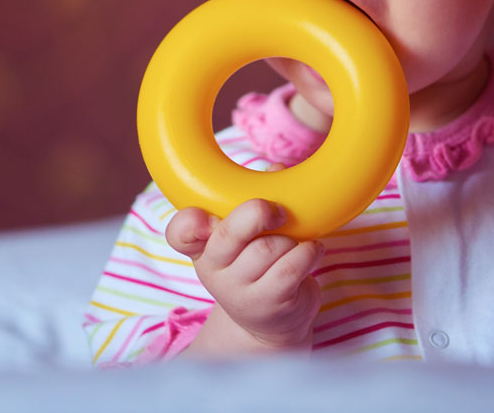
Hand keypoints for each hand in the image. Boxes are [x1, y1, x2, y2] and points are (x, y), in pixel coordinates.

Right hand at [166, 199, 323, 350]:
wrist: (270, 325)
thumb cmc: (259, 266)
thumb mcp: (248, 236)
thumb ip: (257, 196)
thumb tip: (276, 168)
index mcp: (203, 246)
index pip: (180, 233)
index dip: (188, 222)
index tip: (207, 216)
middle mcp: (215, 269)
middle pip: (230, 234)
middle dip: (257, 213)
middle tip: (278, 212)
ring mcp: (240, 290)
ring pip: (268, 247)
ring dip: (291, 238)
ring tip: (297, 241)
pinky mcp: (269, 303)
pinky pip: (292, 267)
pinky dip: (309, 252)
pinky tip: (313, 250)